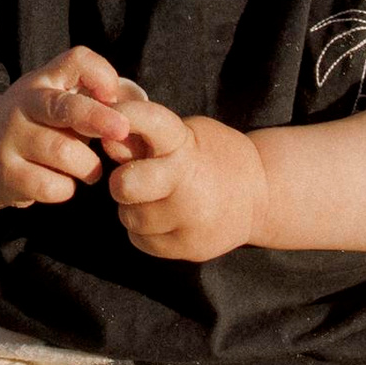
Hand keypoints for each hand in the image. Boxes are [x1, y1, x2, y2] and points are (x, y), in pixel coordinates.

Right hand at [0, 49, 149, 215]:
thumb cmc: (34, 124)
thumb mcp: (54, 100)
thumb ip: (90, 97)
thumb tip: (132, 103)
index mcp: (43, 81)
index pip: (75, 61)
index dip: (100, 73)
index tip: (113, 93)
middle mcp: (23, 105)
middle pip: (65, 108)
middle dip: (99, 118)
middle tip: (123, 130)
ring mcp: (10, 139)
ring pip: (66, 153)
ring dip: (89, 167)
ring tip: (90, 171)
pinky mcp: (6, 175)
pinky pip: (53, 187)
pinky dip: (67, 189)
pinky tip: (61, 184)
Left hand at [107, 103, 267, 264]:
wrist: (260, 196)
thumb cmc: (210, 156)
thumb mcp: (185, 134)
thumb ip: (144, 139)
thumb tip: (105, 139)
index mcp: (186, 144)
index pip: (151, 122)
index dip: (128, 116)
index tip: (114, 115)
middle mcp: (188, 182)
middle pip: (125, 185)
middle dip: (121, 182)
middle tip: (131, 179)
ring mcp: (191, 219)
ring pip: (129, 217)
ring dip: (133, 208)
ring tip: (155, 198)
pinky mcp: (189, 248)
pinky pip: (141, 240)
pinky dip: (144, 230)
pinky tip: (164, 218)